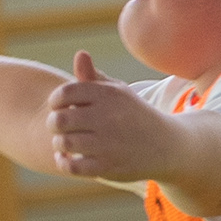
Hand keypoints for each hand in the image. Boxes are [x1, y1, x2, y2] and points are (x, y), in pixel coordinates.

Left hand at [45, 51, 169, 182]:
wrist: (167, 146)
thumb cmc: (134, 115)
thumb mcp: (119, 92)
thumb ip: (94, 76)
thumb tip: (80, 54)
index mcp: (108, 95)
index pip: (65, 93)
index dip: (55, 101)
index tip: (60, 107)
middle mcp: (108, 118)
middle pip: (59, 120)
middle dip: (53, 124)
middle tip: (59, 127)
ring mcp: (108, 144)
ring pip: (64, 143)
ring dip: (59, 144)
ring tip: (64, 143)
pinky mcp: (108, 166)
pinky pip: (73, 166)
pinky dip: (64, 163)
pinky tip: (67, 158)